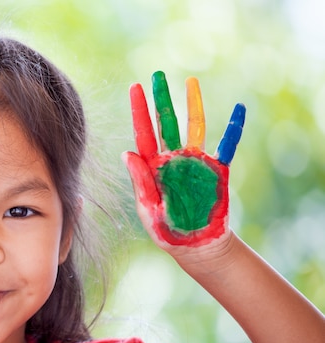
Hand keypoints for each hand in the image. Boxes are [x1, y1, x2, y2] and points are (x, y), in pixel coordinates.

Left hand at [122, 71, 244, 248]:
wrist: (195, 246)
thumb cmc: (167, 231)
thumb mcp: (148, 210)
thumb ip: (140, 182)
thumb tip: (126, 153)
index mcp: (152, 168)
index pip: (143, 133)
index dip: (139, 110)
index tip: (134, 87)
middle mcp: (172, 159)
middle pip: (166, 123)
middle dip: (162, 99)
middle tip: (157, 75)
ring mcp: (195, 162)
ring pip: (195, 126)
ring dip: (194, 104)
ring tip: (191, 82)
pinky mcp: (216, 170)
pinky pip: (227, 145)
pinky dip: (233, 128)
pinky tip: (238, 109)